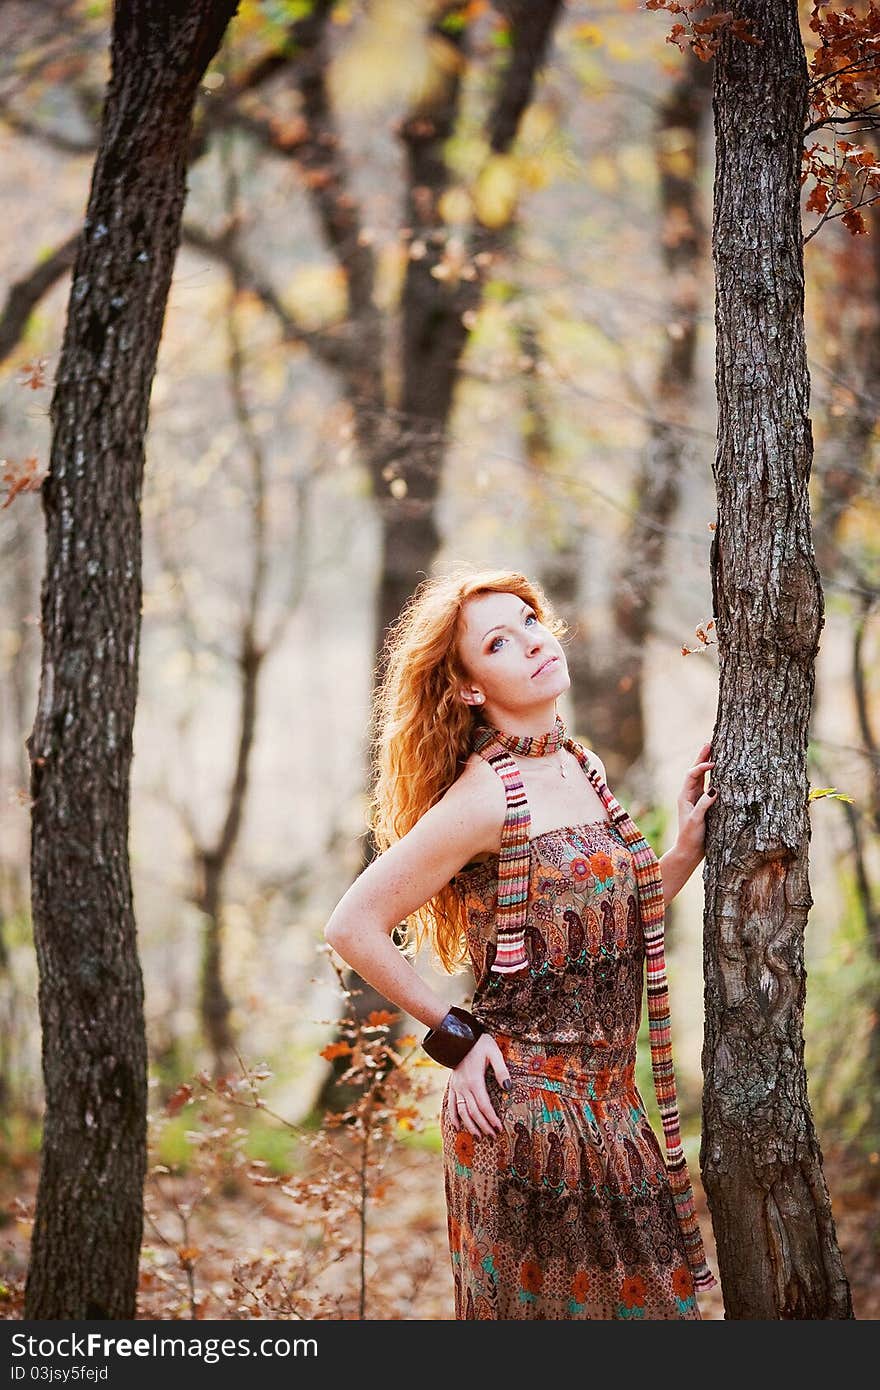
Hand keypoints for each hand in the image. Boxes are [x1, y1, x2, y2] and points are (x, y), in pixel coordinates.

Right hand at [447, 1033, 510, 1137]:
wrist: (459, 1036)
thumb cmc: (479, 1043)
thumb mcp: (494, 1053)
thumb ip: (501, 1070)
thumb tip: (508, 1087)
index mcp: (475, 1081)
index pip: (484, 1106)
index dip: (491, 1119)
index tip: (499, 1128)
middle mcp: (464, 1087)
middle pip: (474, 1112)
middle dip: (483, 1126)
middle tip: (493, 1136)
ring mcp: (456, 1087)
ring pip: (462, 1112)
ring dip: (470, 1126)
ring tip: (478, 1137)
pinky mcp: (452, 1085)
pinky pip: (450, 1104)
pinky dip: (453, 1117)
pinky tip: (457, 1127)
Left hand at [674, 739, 716, 857]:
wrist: (689, 851)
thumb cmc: (690, 837)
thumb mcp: (696, 821)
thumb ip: (704, 805)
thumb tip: (714, 789)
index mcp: (684, 796)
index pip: (692, 775)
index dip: (701, 767)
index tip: (713, 763)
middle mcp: (689, 795)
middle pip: (695, 772)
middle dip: (702, 758)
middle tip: (709, 743)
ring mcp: (696, 799)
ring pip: (701, 778)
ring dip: (706, 764)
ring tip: (713, 751)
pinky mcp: (702, 805)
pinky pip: (707, 786)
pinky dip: (712, 777)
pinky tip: (718, 772)